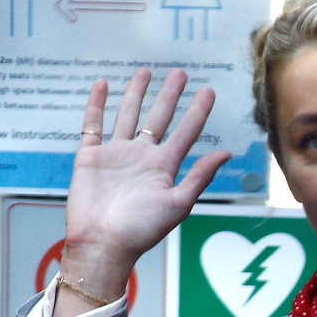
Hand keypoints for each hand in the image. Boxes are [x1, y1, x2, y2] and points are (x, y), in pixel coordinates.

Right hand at [55, 68, 229, 316]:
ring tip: (145, 71)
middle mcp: (142, 157)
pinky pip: (93, 125)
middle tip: (180, 72)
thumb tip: (226, 153)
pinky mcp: (90, 157)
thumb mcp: (178, 204)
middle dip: (169, 95)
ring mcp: (116, 154)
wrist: (102, 245)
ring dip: (136, 94)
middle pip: (159, 117)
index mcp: (164, 167)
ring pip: (128, 115)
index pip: (186, 131)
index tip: (210, 90)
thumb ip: (200, 176)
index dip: (198, 111)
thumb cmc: (141, 230)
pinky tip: (102, 84)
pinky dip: (96, 104)